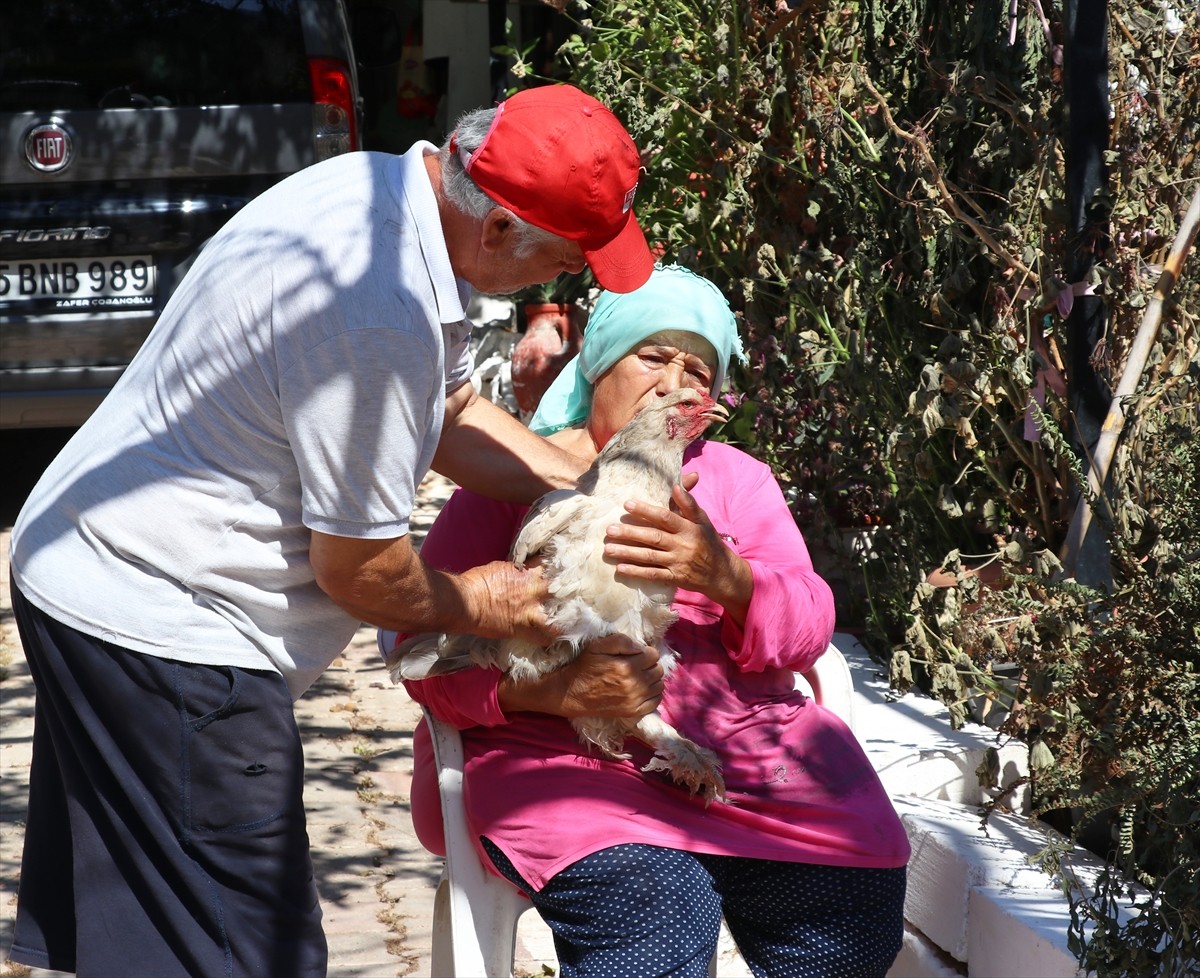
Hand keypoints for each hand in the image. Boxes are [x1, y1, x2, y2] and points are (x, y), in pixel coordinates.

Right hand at [458, 560, 558, 643]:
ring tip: (567, 622)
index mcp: (527, 573)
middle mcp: (533, 592)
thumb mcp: (500, 568)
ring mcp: (529, 612)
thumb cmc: (477, 582)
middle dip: (568, 592)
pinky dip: (546, 639)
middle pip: (562, 590)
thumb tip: (522, 572)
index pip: (551, 566)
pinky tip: (550, 639)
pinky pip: (541, 638)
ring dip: (563, 621)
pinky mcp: (522, 630)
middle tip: (571, 596)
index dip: (558, 569)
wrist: (464, 602)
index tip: (561, 571)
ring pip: (558, 619)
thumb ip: (517, 571)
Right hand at [500, 634, 663, 717]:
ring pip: (659, 685)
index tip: (636, 654)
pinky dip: (652, 694)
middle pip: (658, 670)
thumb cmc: (584, 667)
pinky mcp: (633, 712)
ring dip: (652, 679)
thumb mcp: (597, 646)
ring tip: (639, 677)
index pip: (653, 655)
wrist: (571, 693)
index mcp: (626, 666)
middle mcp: (634, 684)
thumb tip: (641, 646)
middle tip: (637, 665)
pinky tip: (642, 690)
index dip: (645, 652)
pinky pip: (655, 702)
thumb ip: (621, 641)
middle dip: (650, 664)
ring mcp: (634, 700)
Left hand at [604, 482, 752, 623]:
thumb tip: (676, 484)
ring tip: (608, 548)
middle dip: (630, 533)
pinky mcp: (675, 578)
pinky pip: (653, 575)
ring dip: (628, 552)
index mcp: (689, 528)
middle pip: (653, 537)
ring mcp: (678, 563)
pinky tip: (620, 568)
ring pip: (649, 557)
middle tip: (609, 529)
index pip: (665, 517)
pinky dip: (636, 572)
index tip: (627, 504)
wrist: (721, 573)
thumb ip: (688, 503)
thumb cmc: (708, 541)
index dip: (646, 510)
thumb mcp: (703, 520)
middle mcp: (682, 545)